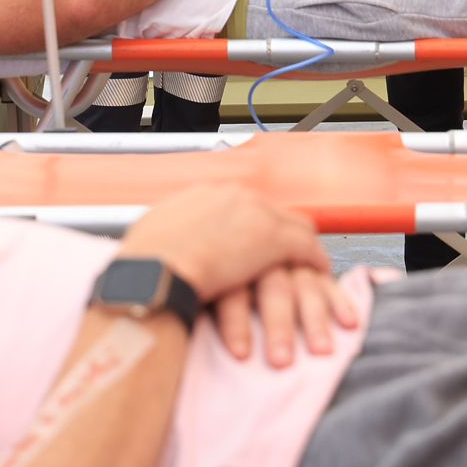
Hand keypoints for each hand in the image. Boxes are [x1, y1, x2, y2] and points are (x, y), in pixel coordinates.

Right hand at [118, 186, 346, 365]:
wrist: (155, 270)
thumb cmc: (146, 262)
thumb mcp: (153, 236)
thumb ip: (168, 234)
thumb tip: (163, 242)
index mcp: (203, 194)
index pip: (241, 202)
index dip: (251, 220)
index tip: (253, 233)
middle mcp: (233, 196)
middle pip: (271, 208)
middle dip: (281, 227)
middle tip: (288, 244)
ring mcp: (256, 214)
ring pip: (295, 223)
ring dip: (303, 243)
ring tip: (310, 258)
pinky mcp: (273, 239)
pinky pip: (306, 247)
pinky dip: (316, 259)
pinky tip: (321, 272)